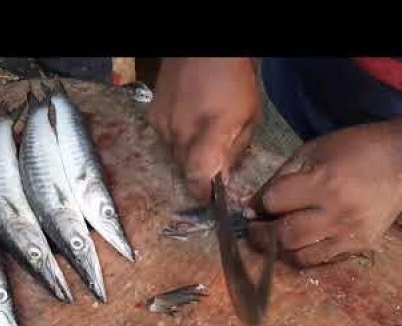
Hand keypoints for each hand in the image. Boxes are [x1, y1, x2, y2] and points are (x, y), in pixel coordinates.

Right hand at [147, 58, 259, 202]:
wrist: (205, 52)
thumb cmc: (236, 81)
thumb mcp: (250, 117)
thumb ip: (235, 151)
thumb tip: (222, 179)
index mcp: (210, 131)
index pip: (198, 176)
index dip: (203, 193)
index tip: (211, 197)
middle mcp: (181, 132)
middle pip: (185, 171)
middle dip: (199, 173)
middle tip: (213, 162)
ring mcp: (163, 124)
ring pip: (173, 157)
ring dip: (187, 155)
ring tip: (201, 136)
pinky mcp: (152, 117)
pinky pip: (163, 141)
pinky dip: (175, 140)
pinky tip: (187, 123)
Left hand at [245, 121, 401, 267]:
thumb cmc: (354, 148)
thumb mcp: (312, 151)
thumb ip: (280, 177)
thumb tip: (253, 204)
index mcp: (324, 182)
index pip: (275, 203)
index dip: (257, 206)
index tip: (250, 208)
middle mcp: (337, 212)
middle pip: (283, 236)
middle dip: (259, 235)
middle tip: (251, 229)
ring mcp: (350, 234)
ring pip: (300, 256)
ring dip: (277, 250)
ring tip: (270, 238)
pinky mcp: (360, 246)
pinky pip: (320, 260)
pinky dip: (301, 255)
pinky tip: (294, 243)